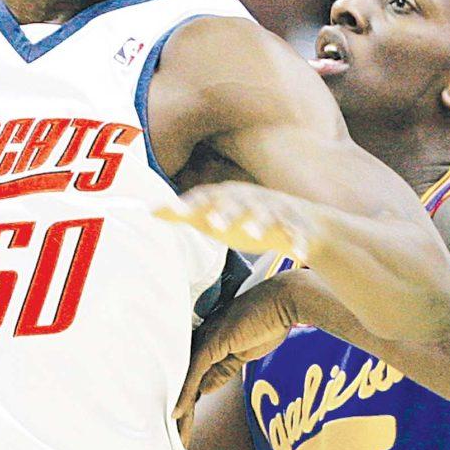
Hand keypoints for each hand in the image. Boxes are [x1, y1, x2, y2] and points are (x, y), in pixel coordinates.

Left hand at [156, 182, 320, 259]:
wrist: (299, 220)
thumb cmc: (245, 218)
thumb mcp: (214, 216)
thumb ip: (185, 213)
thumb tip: (149, 209)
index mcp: (229, 196)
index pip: (208, 197)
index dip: (192, 204)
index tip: (176, 212)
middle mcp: (252, 200)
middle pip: (238, 203)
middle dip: (227, 212)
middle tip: (213, 223)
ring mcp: (276, 212)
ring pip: (269, 216)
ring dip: (262, 223)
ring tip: (254, 234)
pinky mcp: (298, 227)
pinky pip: (300, 234)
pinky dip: (300, 242)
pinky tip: (300, 253)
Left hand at [175, 280, 297, 447]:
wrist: (282, 300)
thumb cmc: (266, 321)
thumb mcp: (241, 354)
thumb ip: (221, 370)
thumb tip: (203, 390)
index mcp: (205, 343)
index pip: (190, 380)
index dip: (186, 405)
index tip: (182, 430)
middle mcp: (198, 341)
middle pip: (183, 383)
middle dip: (180, 415)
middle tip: (175, 443)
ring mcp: (203, 340)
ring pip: (185, 382)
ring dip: (180, 413)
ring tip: (174, 439)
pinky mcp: (212, 343)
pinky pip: (193, 374)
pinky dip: (184, 395)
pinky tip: (176, 415)